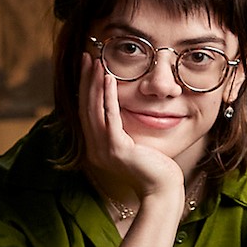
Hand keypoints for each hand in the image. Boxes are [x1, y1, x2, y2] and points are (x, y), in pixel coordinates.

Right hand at [79, 51, 186, 208]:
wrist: (162, 189)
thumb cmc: (153, 167)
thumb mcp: (133, 144)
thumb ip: (122, 129)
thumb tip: (118, 109)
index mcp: (96, 147)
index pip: (86, 112)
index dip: (85, 88)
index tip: (87, 66)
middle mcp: (94, 149)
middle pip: (85, 107)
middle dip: (85, 80)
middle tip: (86, 57)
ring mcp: (103, 150)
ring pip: (94, 109)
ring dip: (93, 83)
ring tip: (96, 62)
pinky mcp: (116, 149)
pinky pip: (109, 116)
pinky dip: (107, 96)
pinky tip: (108, 78)